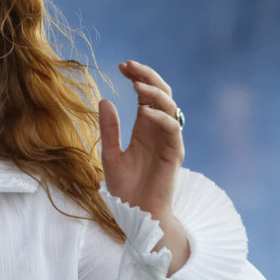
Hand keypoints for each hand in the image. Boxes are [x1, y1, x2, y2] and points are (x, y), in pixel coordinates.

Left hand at [99, 60, 188, 271]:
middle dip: (147, 77)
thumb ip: (109, 129)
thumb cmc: (125, 189)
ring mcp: (168, 140)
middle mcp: (158, 130)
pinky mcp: (174, 153)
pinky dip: (159, 118)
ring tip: (135, 87)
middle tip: (130, 66)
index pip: (145, 94)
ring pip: (170, 107)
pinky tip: (142, 112)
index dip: (137, 77)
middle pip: (161, 93)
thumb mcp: (110, 154)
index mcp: (144, 127)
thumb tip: (104, 99)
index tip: (121, 66)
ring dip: (154, 93)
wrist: (137, 214)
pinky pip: (172, 129)